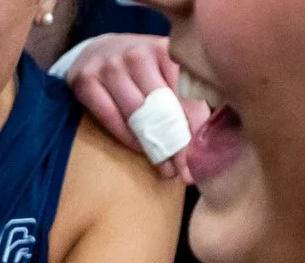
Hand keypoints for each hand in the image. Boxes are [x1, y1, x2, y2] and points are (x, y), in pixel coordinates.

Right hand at [62, 32, 198, 181]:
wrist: (97, 50)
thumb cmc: (141, 67)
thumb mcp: (167, 68)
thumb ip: (189, 90)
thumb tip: (218, 130)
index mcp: (165, 50)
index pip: (186, 94)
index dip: (195, 129)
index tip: (201, 158)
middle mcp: (138, 54)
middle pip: (163, 108)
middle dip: (177, 144)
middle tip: (185, 172)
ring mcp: (110, 67)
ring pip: (137, 116)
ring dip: (153, 147)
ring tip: (165, 168)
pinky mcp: (86, 81)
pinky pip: (111, 119)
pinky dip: (127, 138)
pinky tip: (140, 149)